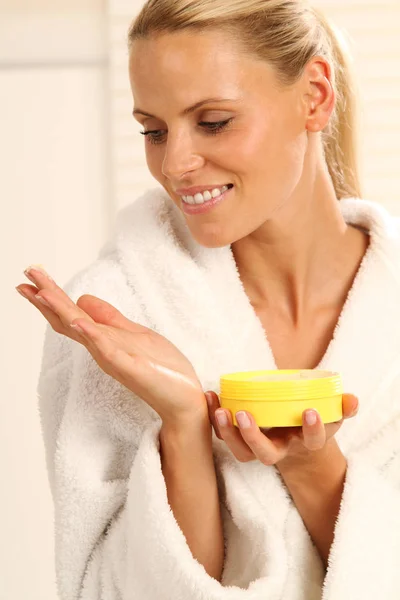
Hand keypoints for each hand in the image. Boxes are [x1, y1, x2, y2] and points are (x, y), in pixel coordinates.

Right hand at [16, 266, 207, 426]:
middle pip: (68, 320)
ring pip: (82, 332)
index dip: (51, 297)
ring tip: (42, 293)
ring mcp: (115, 359)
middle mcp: (103, 349)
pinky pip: (108, 351)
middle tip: (26, 275)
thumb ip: (109, 319)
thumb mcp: (135, 334)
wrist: (184, 399)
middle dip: (47, 297)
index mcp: (104, 340)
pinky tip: (79, 321)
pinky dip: (92, 336)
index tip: (31, 277)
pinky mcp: (131, 368)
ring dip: (62, 311)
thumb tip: (83, 299)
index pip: (71, 315)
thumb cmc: (163, 368)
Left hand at [205, 390, 358, 466]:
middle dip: (252, 436)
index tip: (310, 412)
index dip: (313, 430)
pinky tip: (210, 397)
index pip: (311, 441)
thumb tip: (352, 399)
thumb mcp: (331, 417)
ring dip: (228, 432)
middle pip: (264, 454)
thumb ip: (342, 408)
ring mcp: (259, 448)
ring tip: (220, 410)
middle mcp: (280, 450)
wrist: (296, 448)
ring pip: (241, 451)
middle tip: (244, 415)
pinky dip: (214, 418)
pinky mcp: (241, 441)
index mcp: (304, 443)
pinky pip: (225, 435)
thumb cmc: (311, 426)